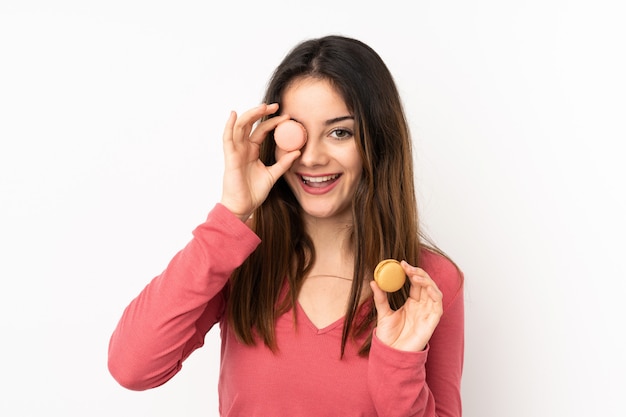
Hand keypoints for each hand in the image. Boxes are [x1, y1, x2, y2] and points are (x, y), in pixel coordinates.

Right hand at [220, 103, 300, 221]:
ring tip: (263, 107)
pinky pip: (227, 138)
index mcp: (252, 151)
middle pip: (250, 124)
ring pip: (240, 127)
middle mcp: (243, 148)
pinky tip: (234, 115)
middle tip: (276, 105)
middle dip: (262, 113)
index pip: (262, 130)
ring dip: (251, 115)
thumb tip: (298, 152)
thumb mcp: (273, 174)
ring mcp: (235, 151)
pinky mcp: (230, 157)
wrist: (243, 206)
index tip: (287, 116)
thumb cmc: (254, 192)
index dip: (273, 122)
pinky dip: (229, 125)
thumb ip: (283, 163)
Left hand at [370, 261, 442, 351]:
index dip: (410, 272)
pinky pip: (438, 304)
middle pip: (425, 284)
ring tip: (414, 275)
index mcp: (412, 303)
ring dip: (426, 280)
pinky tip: (425, 286)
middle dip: (418, 273)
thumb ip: (380, 298)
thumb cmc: (389, 337)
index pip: (415, 283)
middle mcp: (422, 306)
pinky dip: (434, 293)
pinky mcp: (433, 321)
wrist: (391, 354)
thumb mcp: (382, 313)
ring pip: (434, 291)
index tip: (401, 264)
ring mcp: (428, 312)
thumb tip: (373, 281)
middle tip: (406, 267)